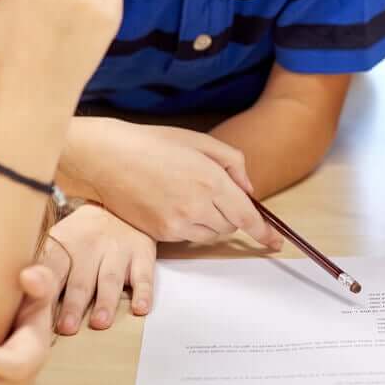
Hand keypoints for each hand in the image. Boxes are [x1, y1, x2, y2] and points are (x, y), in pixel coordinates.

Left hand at [39, 202, 155, 333]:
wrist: (118, 203)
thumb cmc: (80, 236)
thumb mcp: (58, 243)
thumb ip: (40, 270)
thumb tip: (11, 301)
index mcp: (64, 245)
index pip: (51, 268)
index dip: (43, 286)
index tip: (36, 307)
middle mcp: (91, 246)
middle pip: (81, 279)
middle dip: (74, 304)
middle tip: (67, 328)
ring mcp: (118, 250)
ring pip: (110, 278)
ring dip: (105, 302)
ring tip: (99, 323)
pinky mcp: (142, 254)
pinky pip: (144, 275)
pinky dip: (143, 292)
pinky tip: (140, 308)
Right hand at [65, 118, 283, 249]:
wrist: (108, 158)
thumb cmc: (154, 144)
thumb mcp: (200, 142)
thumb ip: (233, 164)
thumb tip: (248, 191)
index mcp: (210, 179)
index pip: (247, 216)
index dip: (264, 232)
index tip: (276, 242)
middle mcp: (197, 205)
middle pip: (231, 226)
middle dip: (233, 215)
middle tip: (216, 195)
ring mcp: (177, 223)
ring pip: (211, 235)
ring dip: (213, 223)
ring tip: (193, 197)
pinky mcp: (161, 234)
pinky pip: (189, 238)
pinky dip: (192, 227)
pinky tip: (176, 205)